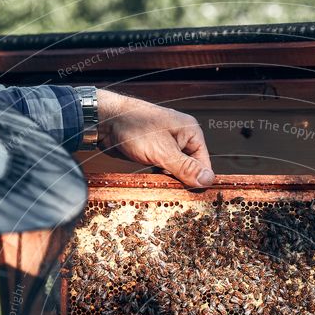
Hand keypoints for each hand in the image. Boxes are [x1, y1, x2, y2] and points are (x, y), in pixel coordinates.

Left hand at [96, 89, 214, 188]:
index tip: (190, 193)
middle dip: (181, 180)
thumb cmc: (134, 127)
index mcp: (191, 133)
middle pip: (191, 169)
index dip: (197, 180)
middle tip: (171, 187)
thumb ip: (186, 168)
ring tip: (158, 179)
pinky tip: (152, 177)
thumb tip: (207, 180)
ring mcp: (168, 145)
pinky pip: (163, 169)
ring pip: (176, 171)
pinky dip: (159, 176)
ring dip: (169, 179)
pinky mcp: (155, 151)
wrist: (106, 120)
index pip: (204, 164)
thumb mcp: (163, 151)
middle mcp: (182, 138)